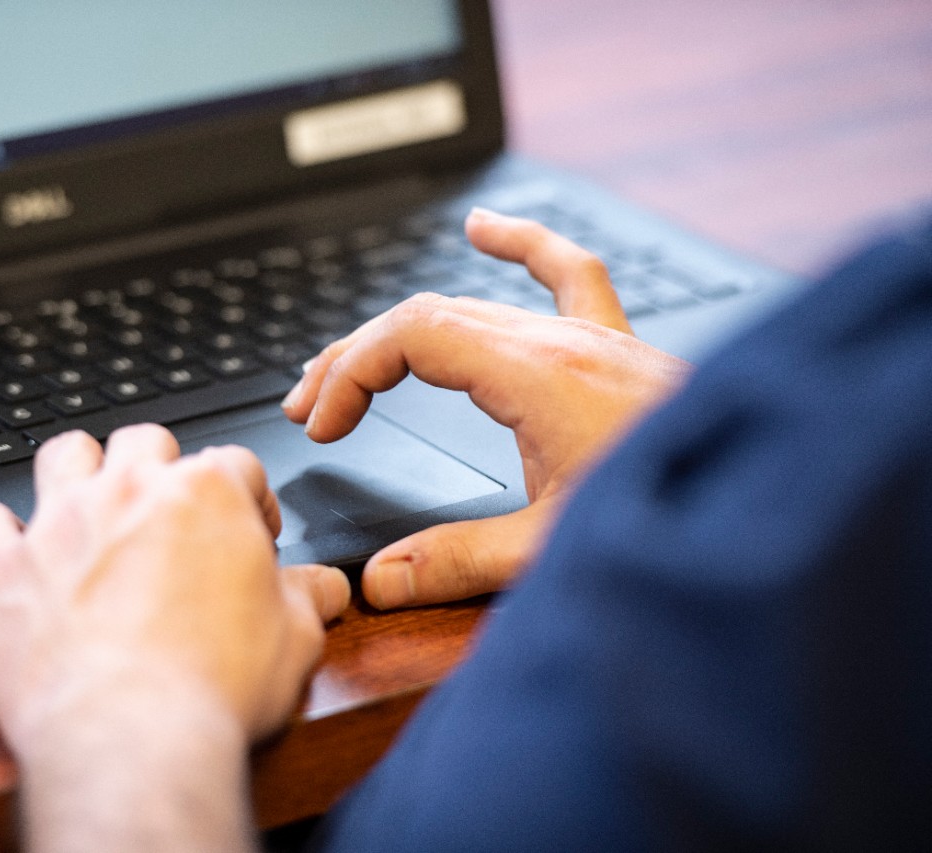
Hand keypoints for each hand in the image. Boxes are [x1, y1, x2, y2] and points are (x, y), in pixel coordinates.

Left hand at [0, 425, 350, 758]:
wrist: (131, 738)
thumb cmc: (215, 687)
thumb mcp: (295, 639)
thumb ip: (309, 597)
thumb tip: (324, 585)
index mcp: (205, 494)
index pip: (235, 463)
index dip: (250, 500)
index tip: (251, 535)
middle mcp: (129, 491)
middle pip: (144, 442)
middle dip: (161, 471)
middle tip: (171, 521)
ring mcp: (60, 523)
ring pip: (63, 454)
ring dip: (79, 474)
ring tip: (93, 513)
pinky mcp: (5, 568)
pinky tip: (15, 552)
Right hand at [281, 207, 691, 608]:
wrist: (767, 493)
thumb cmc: (677, 512)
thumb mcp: (554, 550)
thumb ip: (460, 562)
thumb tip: (380, 578)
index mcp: (537, 373)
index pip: (410, 336)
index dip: (349, 373)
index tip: (325, 424)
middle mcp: (561, 341)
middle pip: (427, 316)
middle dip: (356, 359)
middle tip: (314, 408)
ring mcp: (590, 337)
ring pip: (471, 301)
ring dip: (403, 327)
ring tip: (353, 360)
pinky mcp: (615, 349)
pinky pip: (564, 273)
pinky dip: (520, 246)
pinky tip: (487, 229)